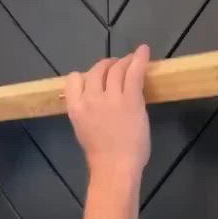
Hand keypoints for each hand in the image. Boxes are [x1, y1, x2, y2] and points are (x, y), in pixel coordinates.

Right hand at [64, 46, 150, 174]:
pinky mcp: (131, 99)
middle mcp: (91, 98)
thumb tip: (98, 103)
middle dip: (106, 65)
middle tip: (116, 66)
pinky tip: (144, 51)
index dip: (84, 75)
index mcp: (75, 108)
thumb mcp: (84, 131)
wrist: (115, 167)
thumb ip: (88, 112)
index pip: (73, 79)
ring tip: (130, 61)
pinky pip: (134, 72)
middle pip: (96, 70)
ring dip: (123, 62)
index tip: (94, 78)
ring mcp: (111, 97)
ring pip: (115, 68)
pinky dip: (139, 58)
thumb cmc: (101, 157)